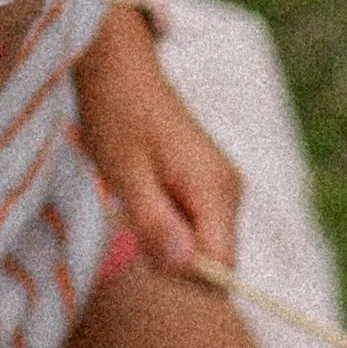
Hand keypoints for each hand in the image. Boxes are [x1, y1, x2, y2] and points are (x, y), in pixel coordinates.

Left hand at [73, 10, 239, 271]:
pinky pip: (200, 228)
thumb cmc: (116, 116)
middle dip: (175, 260)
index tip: (144, 252)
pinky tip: (148, 199)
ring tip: (138, 204)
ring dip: (170, 243)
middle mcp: (231, 190)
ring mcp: (224, 188)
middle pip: (218, 260)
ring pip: (207, 246)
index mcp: (214, 187)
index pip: (222, 264)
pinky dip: (171, 227)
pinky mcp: (212, 186)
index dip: (185, 276)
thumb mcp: (125, 173)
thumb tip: (186, 268)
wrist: (120, 72)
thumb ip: (156, 222)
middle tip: (134, 224)